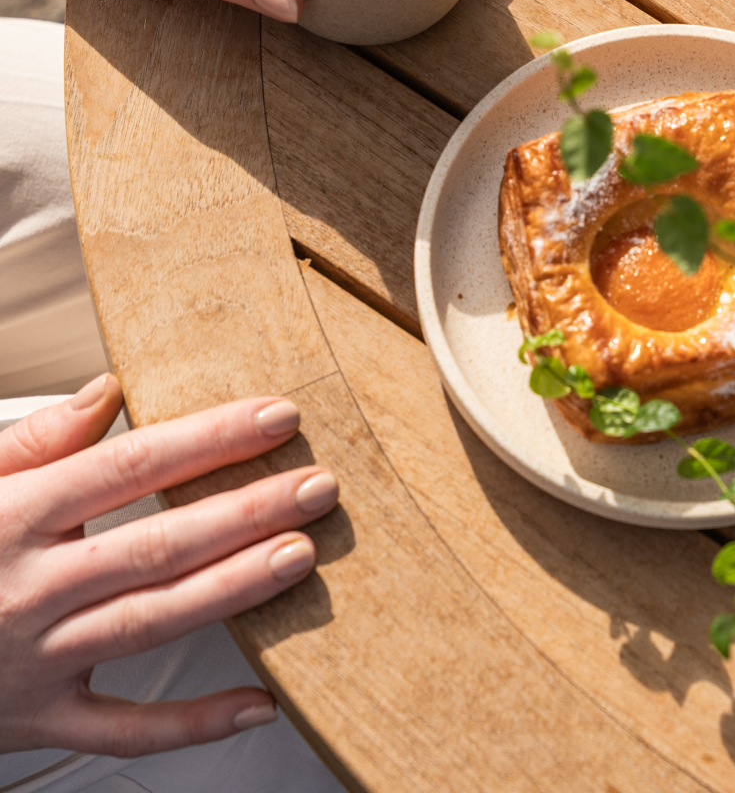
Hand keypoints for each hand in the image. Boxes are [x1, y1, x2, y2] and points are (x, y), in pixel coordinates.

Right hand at [0, 374, 336, 757]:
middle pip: (157, 544)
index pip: (132, 466)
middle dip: (245, 511)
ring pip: (150, 622)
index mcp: (14, 518)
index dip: (210, 438)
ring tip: (300, 554)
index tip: (278, 415)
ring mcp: (36, 661)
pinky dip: (193, 724)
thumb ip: (33, 440)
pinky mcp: (37, 722)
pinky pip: (126, 732)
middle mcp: (29, 589)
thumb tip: (107, 390)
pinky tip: (259, 702)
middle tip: (318, 485)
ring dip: (234, 589)